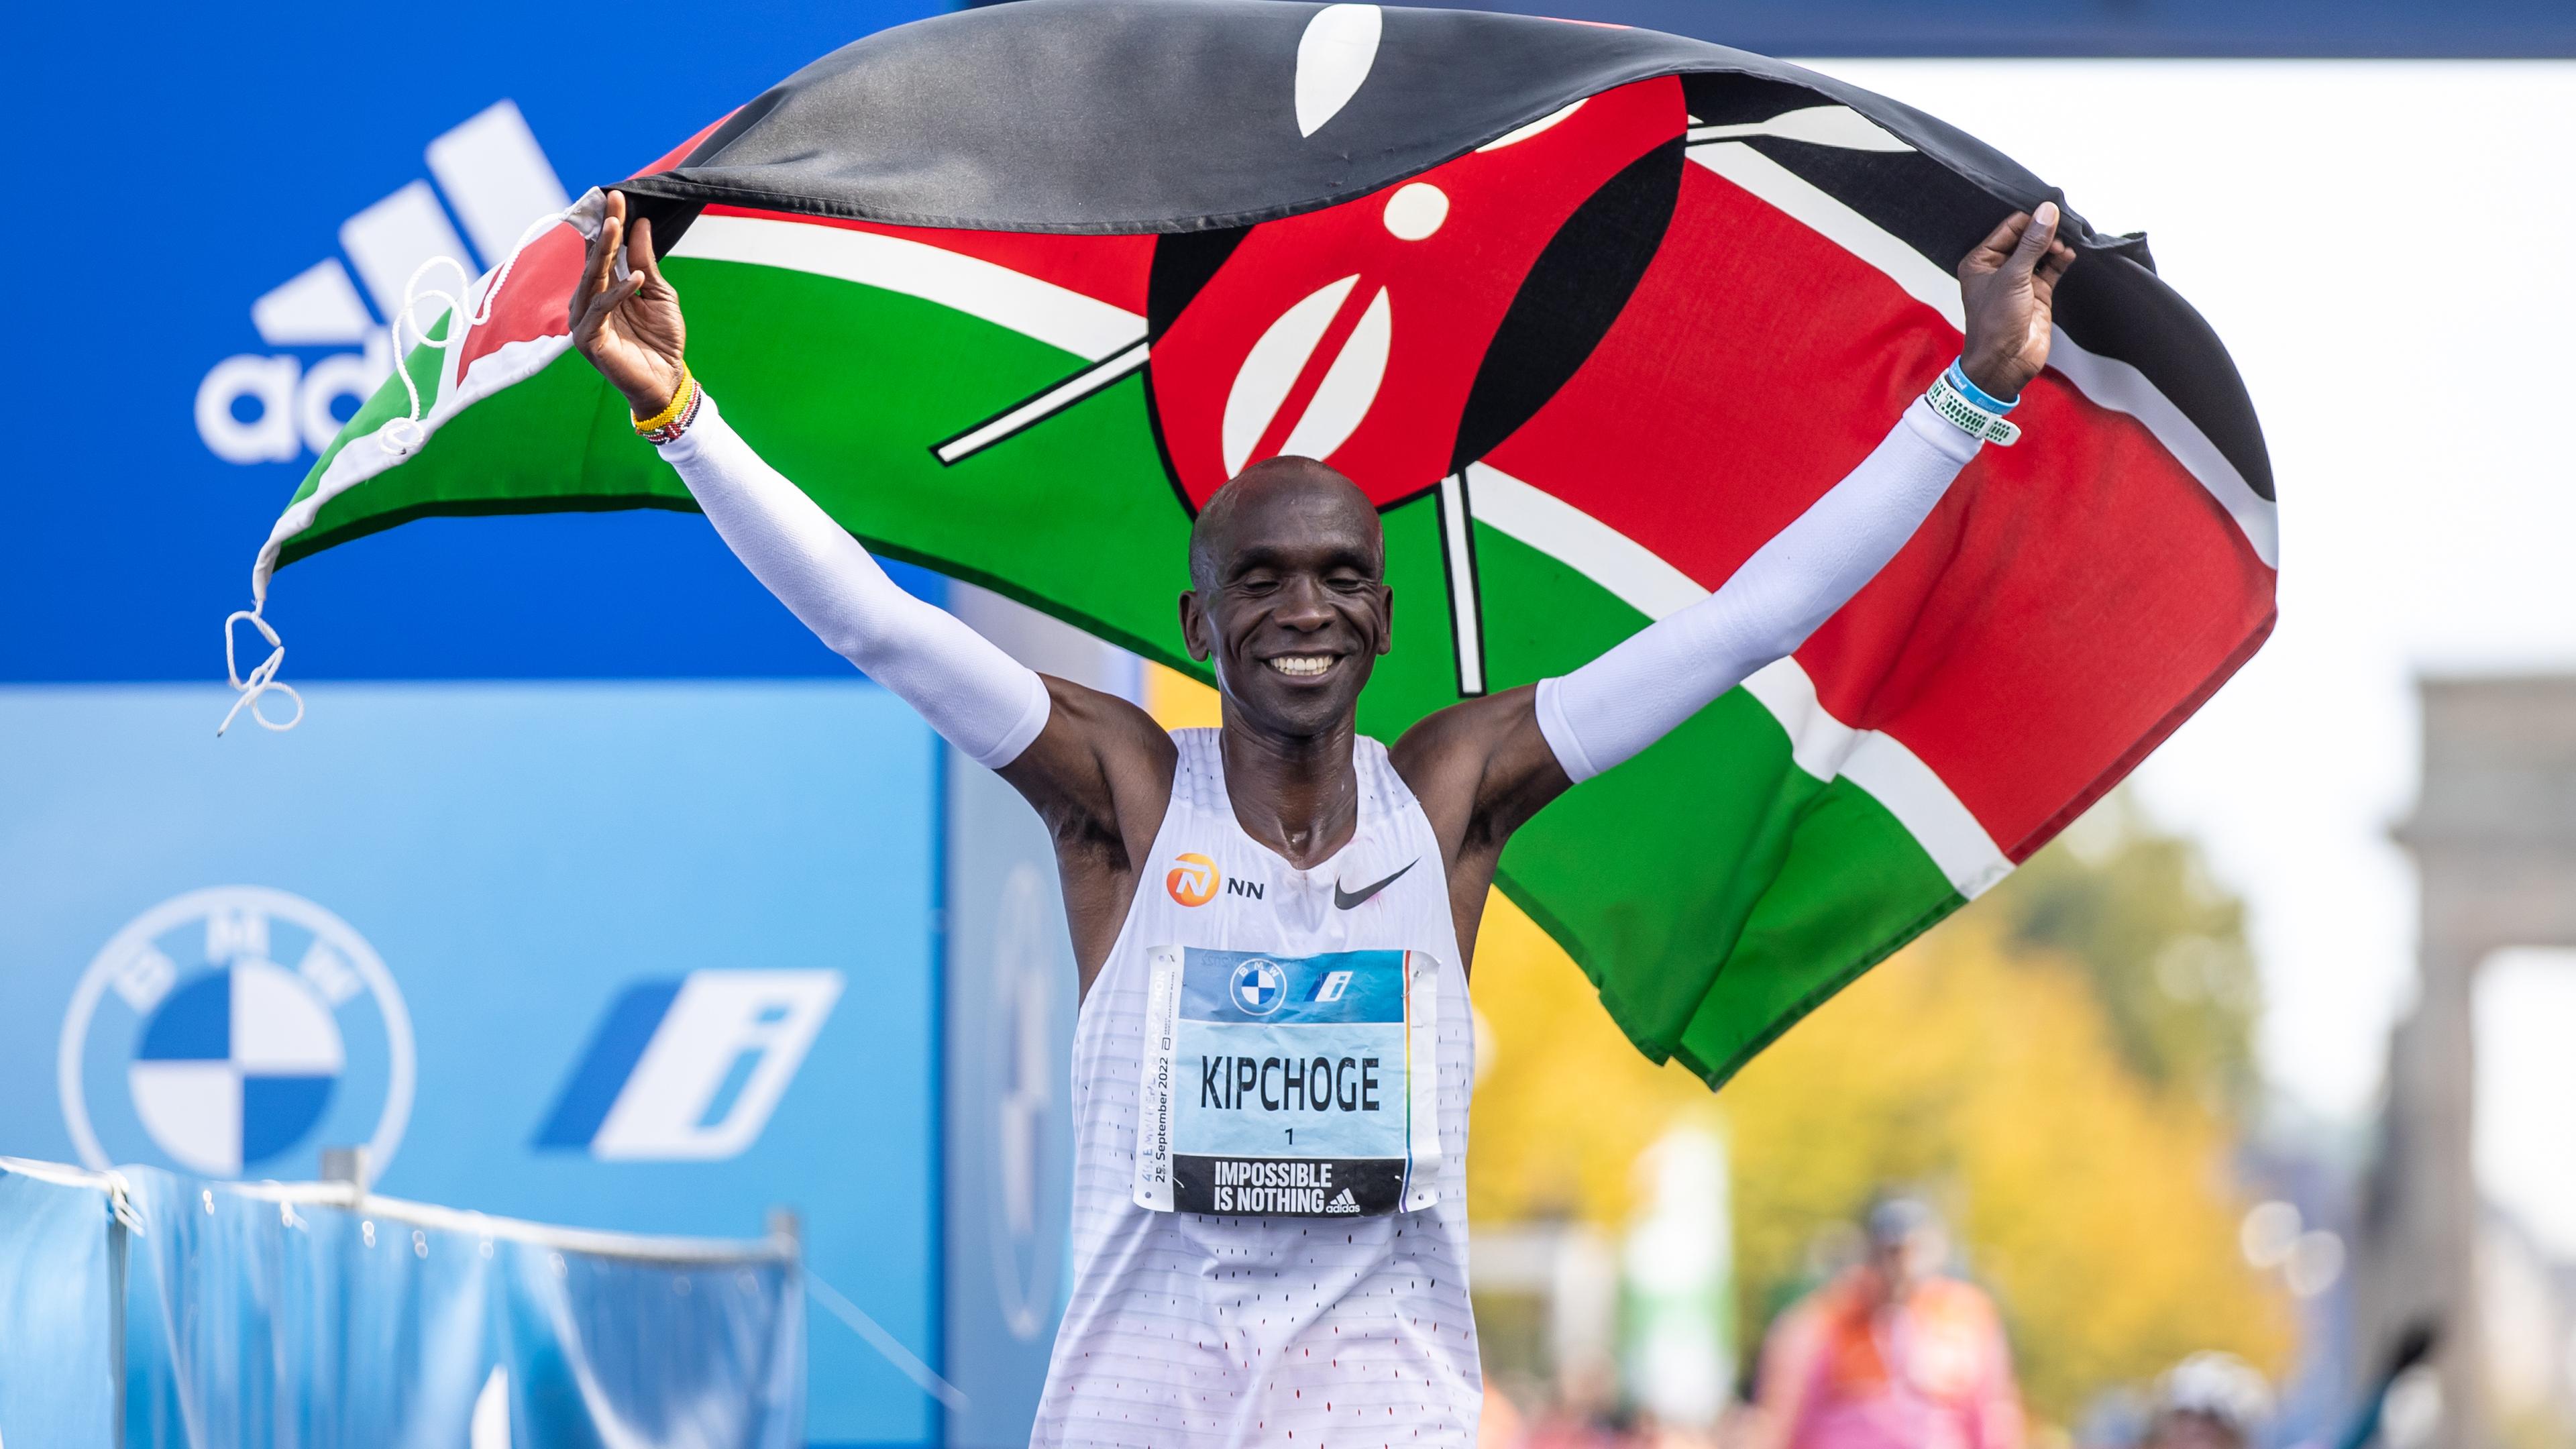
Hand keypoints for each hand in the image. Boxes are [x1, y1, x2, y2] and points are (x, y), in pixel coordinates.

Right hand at [569, 190, 686, 417]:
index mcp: (604, 288)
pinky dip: (618, 293)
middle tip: (614, 202)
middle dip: (606, 229)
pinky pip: (601, 310)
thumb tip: (641, 224)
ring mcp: (584, 319)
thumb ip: (645, 262)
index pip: (603, 250)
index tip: (617, 197)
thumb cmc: (661, 340)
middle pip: (595, 259)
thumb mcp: (659, 293)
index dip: (609, 224)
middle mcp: (589, 300)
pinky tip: (635, 278)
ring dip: (605, 251)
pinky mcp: (587, 339)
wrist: (666, 380)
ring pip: (593, 279)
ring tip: (618, 225)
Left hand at [1956, 201, 2074, 400]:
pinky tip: (2069, 255)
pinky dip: (2061, 260)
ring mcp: (2020, 280)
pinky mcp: (2037, 292)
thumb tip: (2047, 212)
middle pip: (2027, 238)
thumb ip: (2032, 244)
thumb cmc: (1995, 324)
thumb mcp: (2013, 277)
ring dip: (2054, 246)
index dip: (2030, 221)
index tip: (2051, 214)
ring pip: (2041, 252)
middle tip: (2061, 231)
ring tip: (2063, 248)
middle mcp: (1999, 268)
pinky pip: (2052, 269)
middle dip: (2045, 233)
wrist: (2005, 363)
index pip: (2009, 228)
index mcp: (1981, 261)